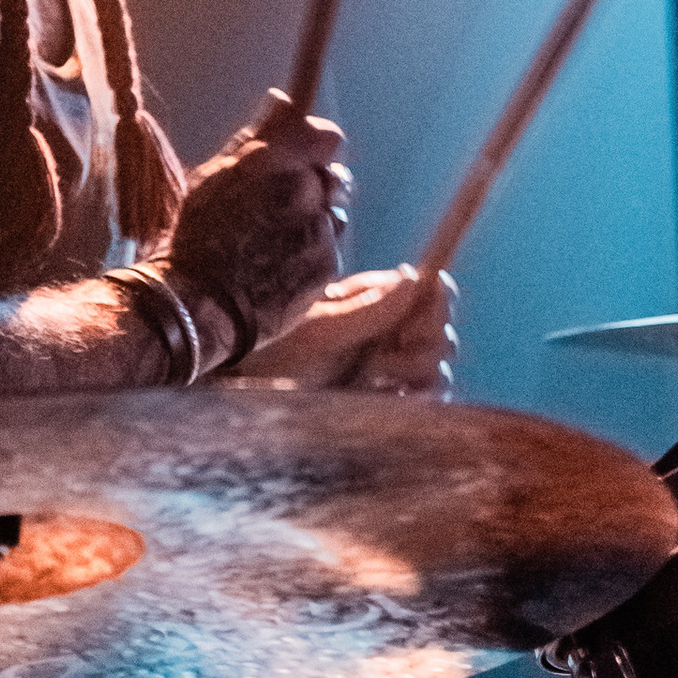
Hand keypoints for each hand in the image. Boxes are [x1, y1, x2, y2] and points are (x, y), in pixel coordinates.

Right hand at [165, 91, 350, 357]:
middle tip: (280, 210)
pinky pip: (330, 248)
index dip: (317, 147)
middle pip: (333, 178)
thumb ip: (255, 138)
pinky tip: (281, 267)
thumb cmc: (198, 239)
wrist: (200, 306)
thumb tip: (283, 102)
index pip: (327, 137)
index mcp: (271, 161)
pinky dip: (313, 254)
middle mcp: (301, 190)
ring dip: (315, 222)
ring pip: (333, 215)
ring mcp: (318, 229)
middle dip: (314, 189)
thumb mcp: (214, 177)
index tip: (306, 158)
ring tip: (275, 243)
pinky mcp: (328, 264)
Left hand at [226, 266, 457, 393]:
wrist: (239, 389)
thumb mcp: (316, 329)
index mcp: (369, 299)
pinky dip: (414, 397)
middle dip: (422, 344)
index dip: (432, 307)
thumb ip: (368, 308)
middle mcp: (382, 329)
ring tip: (377, 377)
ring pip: (434, 366)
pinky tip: (389, 397)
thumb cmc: (268, 351)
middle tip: (386, 356)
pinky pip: (420, 398)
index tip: (411, 324)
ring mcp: (382, 365)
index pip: (428, 292)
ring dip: (415, 372)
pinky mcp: (379, 398)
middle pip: (438, 331)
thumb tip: (414, 278)